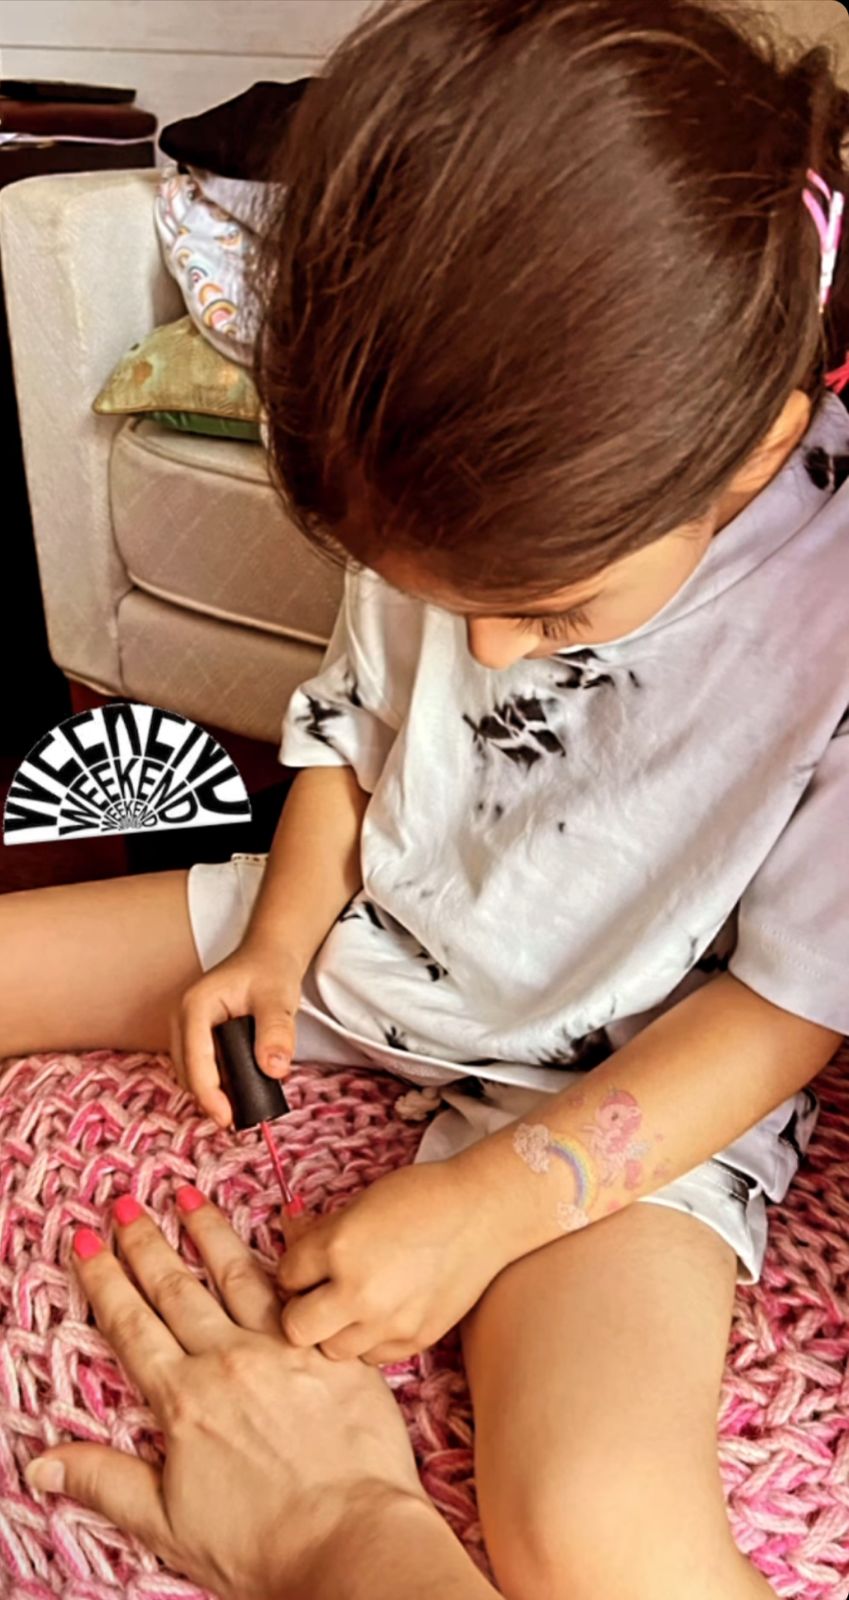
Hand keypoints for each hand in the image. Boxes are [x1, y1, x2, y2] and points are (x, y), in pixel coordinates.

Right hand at [25, 1193, 427, 1599]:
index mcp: (184, 1399)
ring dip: (209, 1232)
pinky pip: (306, 1293)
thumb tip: (42, 1460)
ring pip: (239, 1275)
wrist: (352, 1539)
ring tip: (189, 1195)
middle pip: (178, 1290)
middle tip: (128, 1204)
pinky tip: (287, 1221)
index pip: (132, 1326)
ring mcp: (284, 1350)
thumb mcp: (165, 1522)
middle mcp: (229, 1361)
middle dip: (147, 1244)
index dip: (106, 1281)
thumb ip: (104, 1482)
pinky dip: (293, 1253)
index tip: (89, 1241)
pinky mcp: (334, 1353)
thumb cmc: (262, 1542)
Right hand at [171, 936, 303, 1125]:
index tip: (228, 1118)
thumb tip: (275, 1070)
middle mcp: (182, 1017)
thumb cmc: (271, 971)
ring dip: (210, 1093)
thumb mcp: (279, 998)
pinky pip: (199, 1067)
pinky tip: (236, 1094)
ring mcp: (186, 1028)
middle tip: (238, 1121)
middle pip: (187, 1071)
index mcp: (196, 1005)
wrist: (268, 955)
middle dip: (208, 1098)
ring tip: (240, 1111)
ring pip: (190, 1073)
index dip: (209, 1093)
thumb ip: (277, 1031)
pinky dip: (214, 1083)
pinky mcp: (195, 1037)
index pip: (195, 1059)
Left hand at [277, 1158, 506, 1362]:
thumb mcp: (360, 1203)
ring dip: (334, 1330)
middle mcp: (358, 1291)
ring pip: (332, 1350)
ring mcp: (387, 1322)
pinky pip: (371, 1357)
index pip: (285, 1276)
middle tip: (315, 1295)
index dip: (293, 1270)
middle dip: (300, 1310)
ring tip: (350, 1307)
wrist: (483, 1214)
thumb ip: (321, 1232)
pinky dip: (369, 1340)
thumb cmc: (422, 1197)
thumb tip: (290, 1243)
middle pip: (296, 1328)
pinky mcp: (414, 1341)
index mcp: (338, 1247)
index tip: (305, 1267)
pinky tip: (380, 1315)